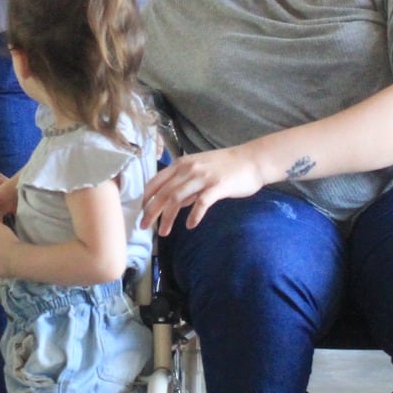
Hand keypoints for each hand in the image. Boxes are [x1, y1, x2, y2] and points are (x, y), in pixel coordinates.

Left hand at [140, 146, 268, 235]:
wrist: (253, 160)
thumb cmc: (227, 166)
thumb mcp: (200, 169)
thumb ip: (185, 184)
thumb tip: (172, 202)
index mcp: (182, 164)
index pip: (156, 181)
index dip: (145, 197)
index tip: (140, 212)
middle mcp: (189, 169)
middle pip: (163, 192)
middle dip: (151, 211)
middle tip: (143, 226)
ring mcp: (203, 177)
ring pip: (177, 199)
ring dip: (167, 218)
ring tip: (163, 232)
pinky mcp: (218, 186)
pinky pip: (201, 203)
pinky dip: (194, 215)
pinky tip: (190, 226)